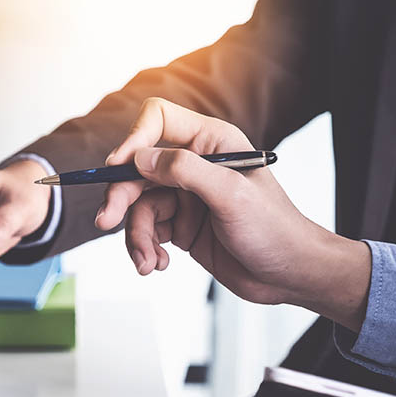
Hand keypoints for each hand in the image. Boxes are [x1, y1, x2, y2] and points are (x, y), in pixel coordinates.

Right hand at [101, 98, 371, 330]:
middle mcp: (195, 164)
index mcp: (211, 142)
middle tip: (106, 221)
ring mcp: (185, 196)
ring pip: (138, 205)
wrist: (289, 275)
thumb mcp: (230, 195)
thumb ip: (184, 171)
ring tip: (148, 263)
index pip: (158, 120)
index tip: (116, 168)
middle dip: (121, 197)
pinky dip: (145, 248)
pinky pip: (146, 230)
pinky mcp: (180, 226)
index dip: (133, 141)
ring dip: (136, 235)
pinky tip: (158, 265)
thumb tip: (139, 158)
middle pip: (138, 169)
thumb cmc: (273, 230)